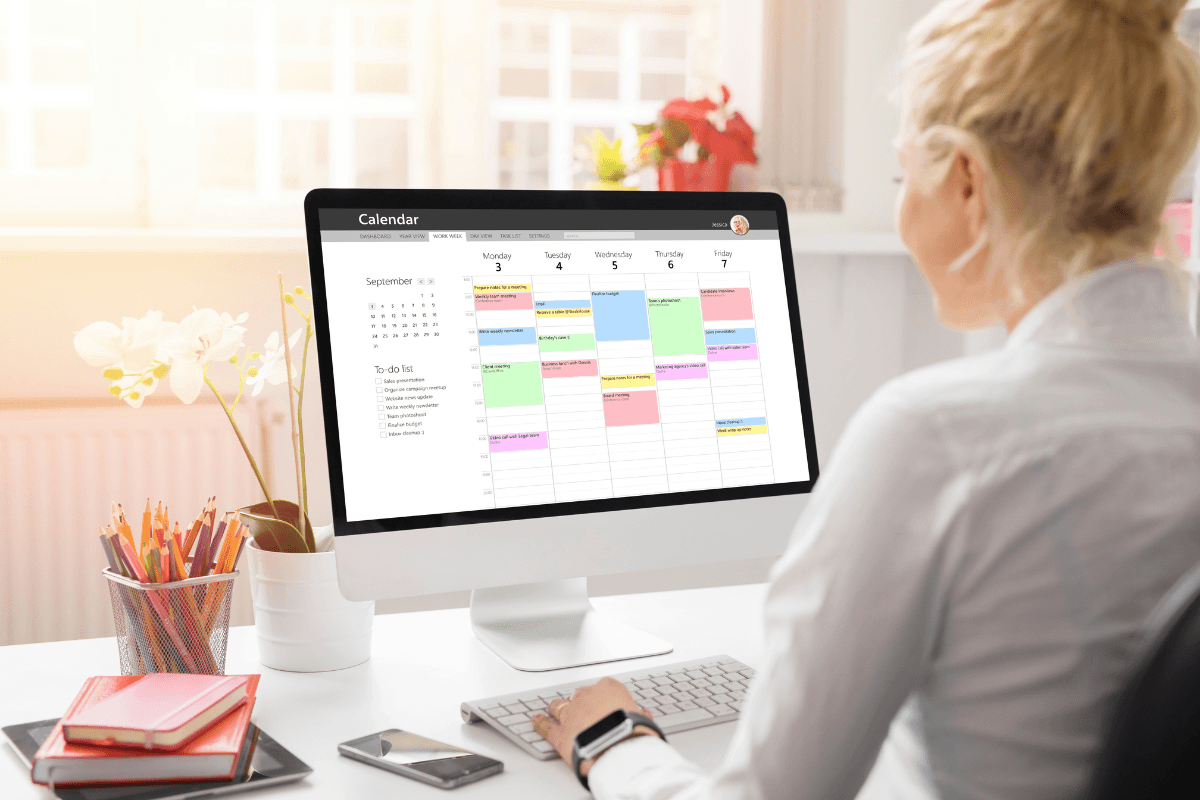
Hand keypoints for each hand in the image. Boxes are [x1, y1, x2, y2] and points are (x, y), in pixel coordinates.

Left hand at [531, 677, 659, 777]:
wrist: (616, 747)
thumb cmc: (632, 731)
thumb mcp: (642, 720)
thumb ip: (639, 714)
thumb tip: (642, 715)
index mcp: (609, 688)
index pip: (604, 688)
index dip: (604, 698)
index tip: (606, 704)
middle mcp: (587, 696)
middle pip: (580, 695)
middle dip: (581, 702)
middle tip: (584, 709)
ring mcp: (571, 713)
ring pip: (559, 706)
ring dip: (557, 708)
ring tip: (553, 708)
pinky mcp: (560, 734)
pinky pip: (546, 727)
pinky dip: (540, 724)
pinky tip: (536, 721)